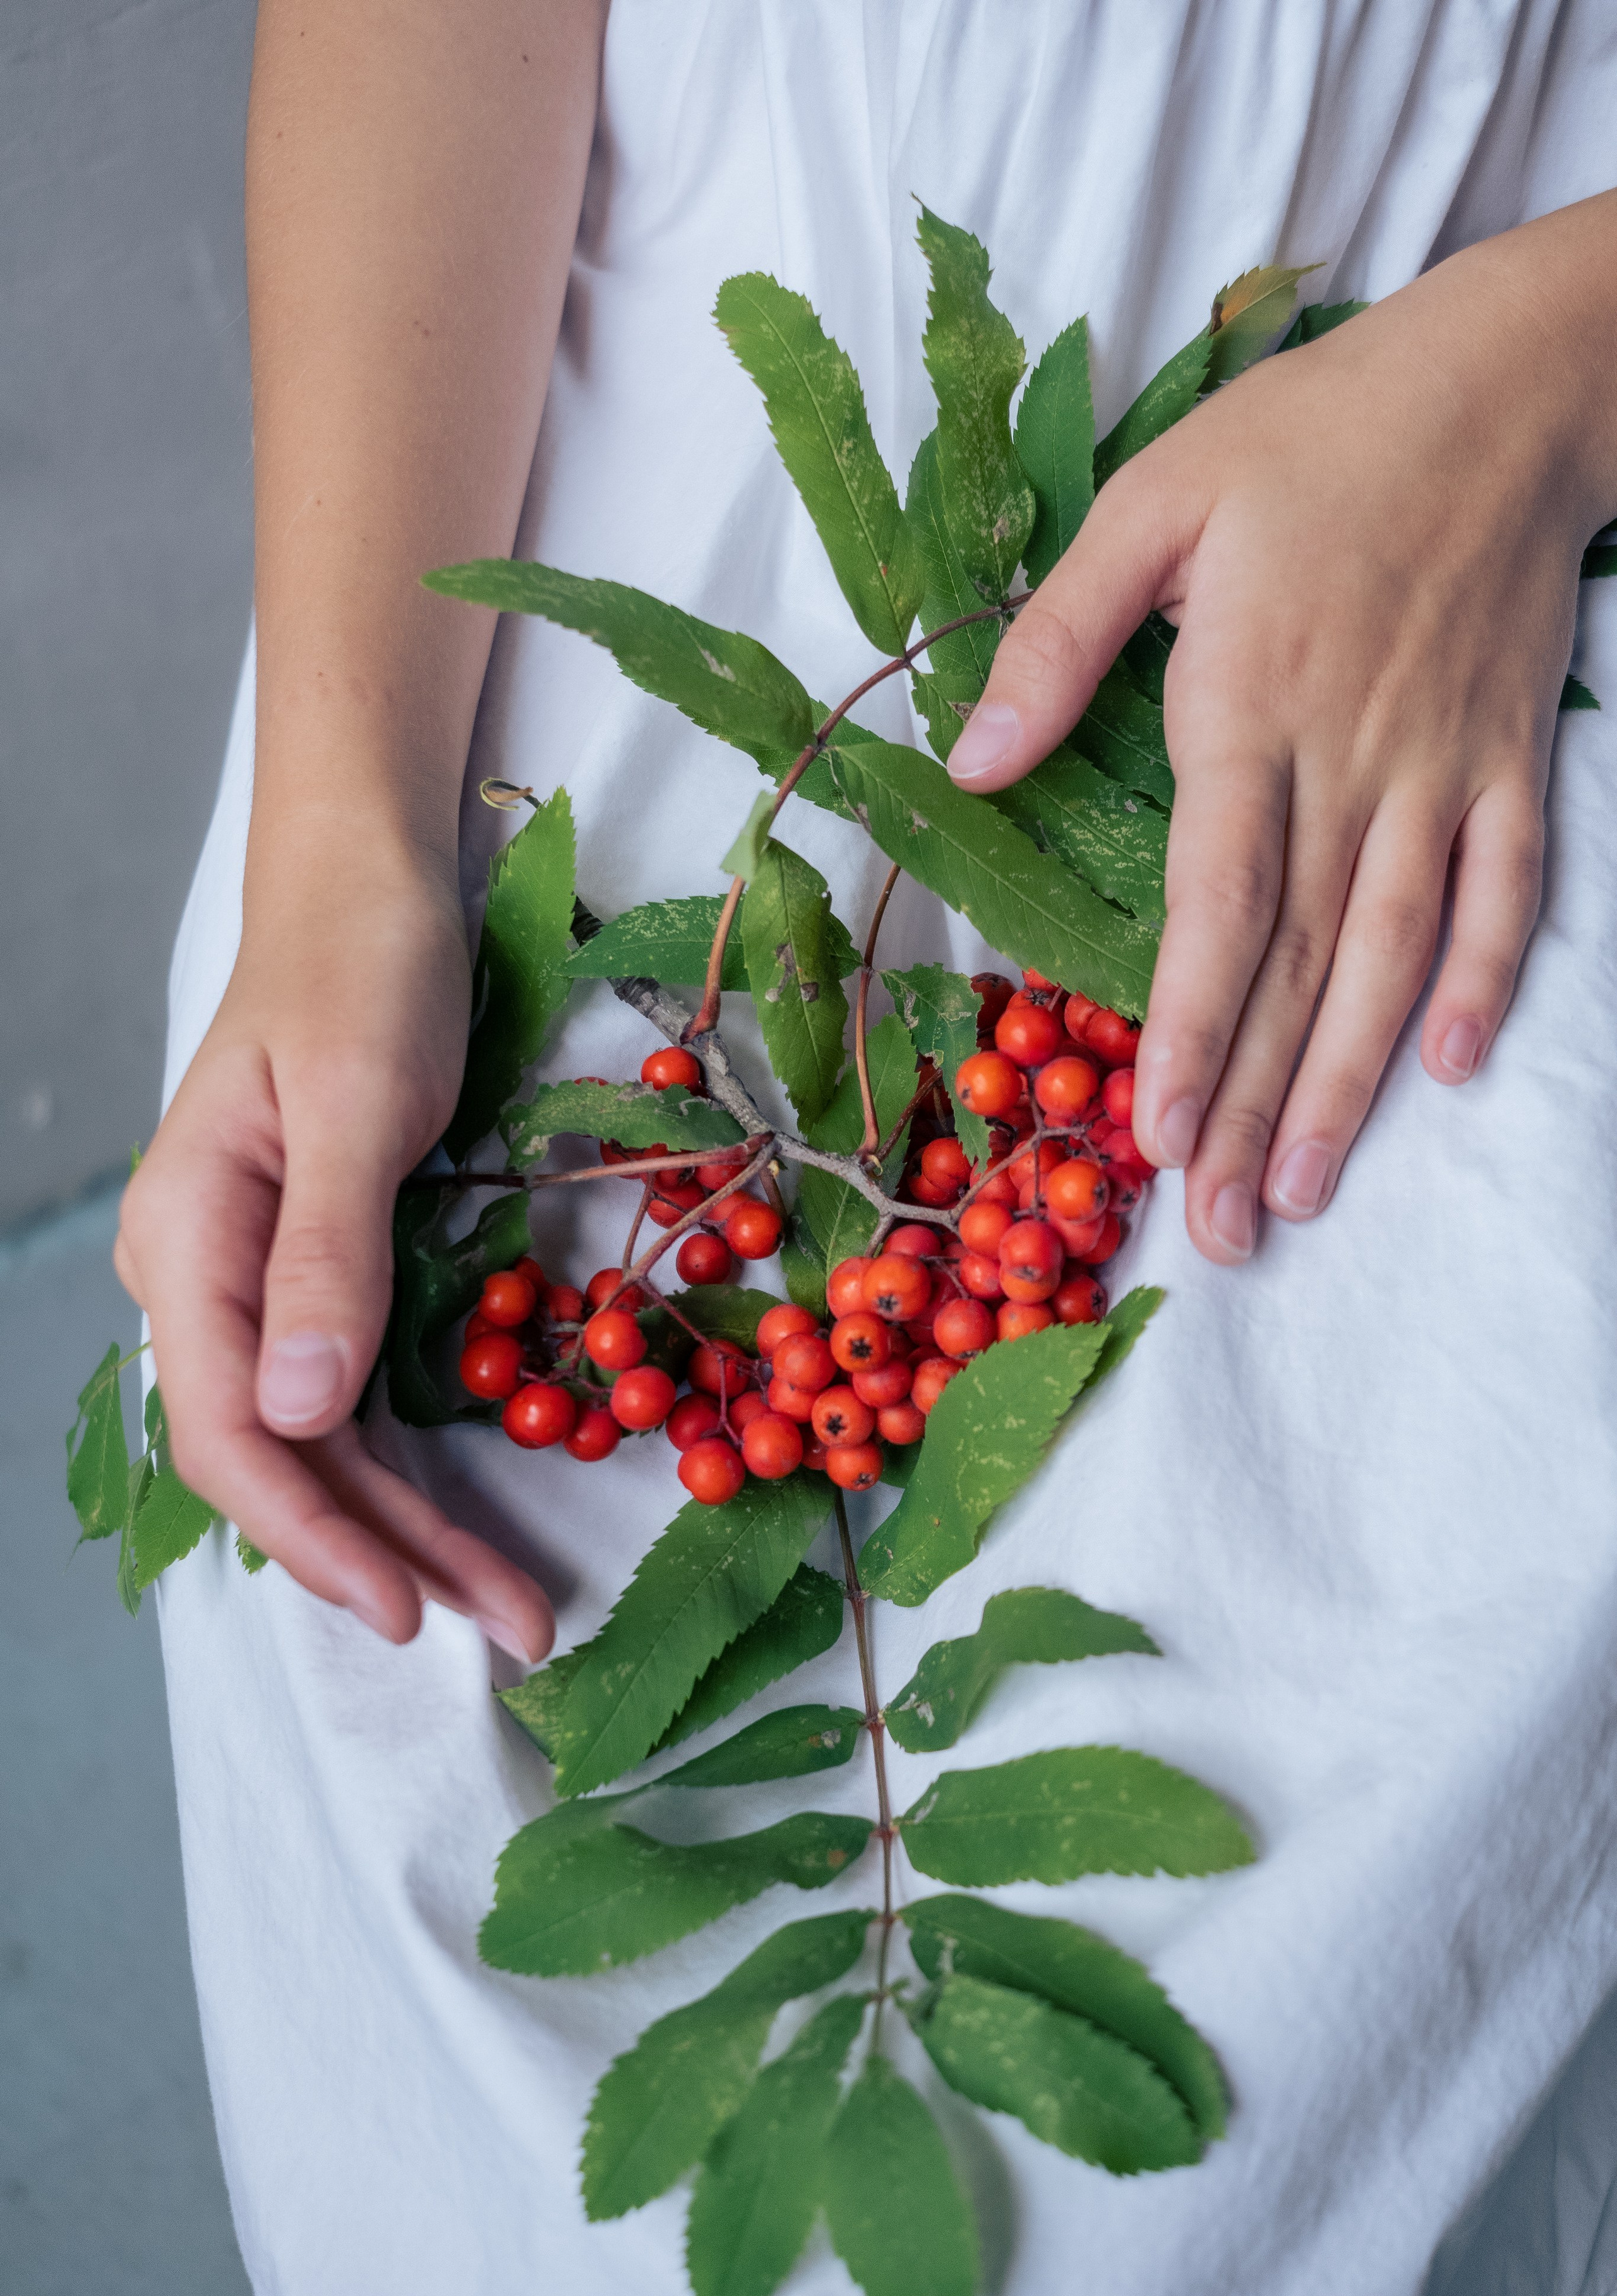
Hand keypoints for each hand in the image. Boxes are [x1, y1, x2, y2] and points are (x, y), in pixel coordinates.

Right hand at [115, 822, 552, 1661]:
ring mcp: (259, 1285)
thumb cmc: (357, 972)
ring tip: (506, 1604)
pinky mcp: (319, 1277)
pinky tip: (462, 1527)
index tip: (402, 1604)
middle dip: (382, 1552)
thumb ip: (326, 1255)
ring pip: (323, 1444)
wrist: (364, 890)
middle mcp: (207, 1279)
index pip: (234, 1426)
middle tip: (504, 1627)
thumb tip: (302, 1412)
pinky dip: (409, 1467)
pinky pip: (353, 1400)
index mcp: (188, 1240)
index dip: (313, 1529)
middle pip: (281, 1456)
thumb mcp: (353, 1102)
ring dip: (409, 1527)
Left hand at [948, 197, 1616, 1261]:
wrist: (1505, 384)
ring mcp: (1442, 769)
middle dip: (1257, 1104)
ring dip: (1350, 1081)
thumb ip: (1059, 639)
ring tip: (1308, 1188)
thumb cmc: (1313, 437)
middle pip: (1298, 963)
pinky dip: (1484, 976)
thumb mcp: (1155, 503)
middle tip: (1222, 1230)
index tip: (1162, 1133)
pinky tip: (1447, 1066)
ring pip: (1394, 953)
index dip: (1193, 1026)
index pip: (1221, 901)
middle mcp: (1352, 761)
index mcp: (1251, 706)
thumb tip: (969, 760)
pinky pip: (1509, 886)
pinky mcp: (1511, 759)